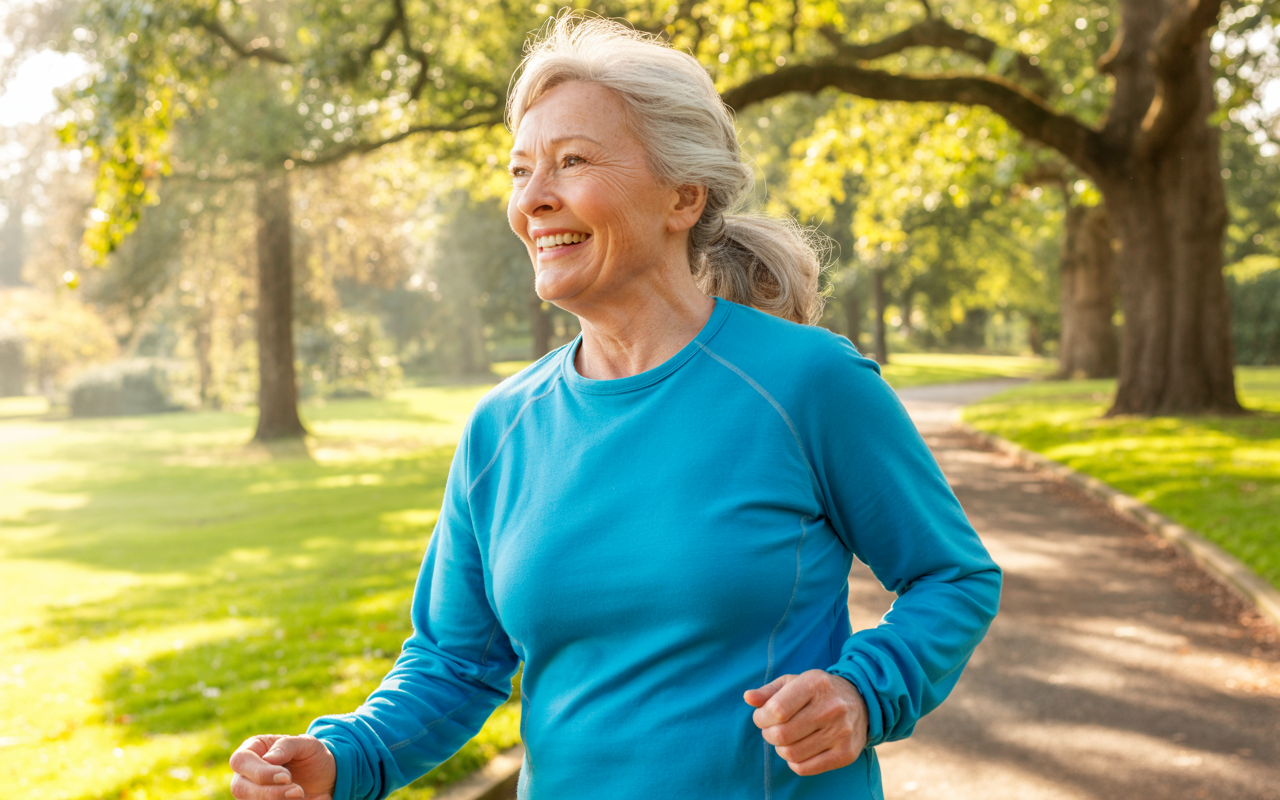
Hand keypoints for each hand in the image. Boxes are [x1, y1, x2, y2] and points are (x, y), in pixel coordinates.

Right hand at [229, 734, 335, 799]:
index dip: (260, 772)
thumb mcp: (305, 743)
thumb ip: (286, 745)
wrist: (321, 777)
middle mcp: (244, 774)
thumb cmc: (309, 754)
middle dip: (270, 793)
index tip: (287, 777)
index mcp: (251, 750)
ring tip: (301, 795)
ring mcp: (250, 793)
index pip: (241, 761)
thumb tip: (268, 759)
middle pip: (240, 788)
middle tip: (298, 791)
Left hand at [744, 670, 868, 776]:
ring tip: (784, 739)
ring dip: (780, 749)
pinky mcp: (846, 753)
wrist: (862, 703)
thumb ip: (768, 691)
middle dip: (768, 734)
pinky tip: (797, 750)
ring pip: (792, 753)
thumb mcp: (794, 682)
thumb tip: (748, 698)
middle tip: (771, 730)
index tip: (762, 717)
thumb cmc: (818, 692)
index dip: (761, 718)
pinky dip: (794, 762)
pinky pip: (806, 768)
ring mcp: (841, 732)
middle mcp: (831, 708)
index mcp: (815, 684)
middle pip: (782, 735)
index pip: (777, 710)